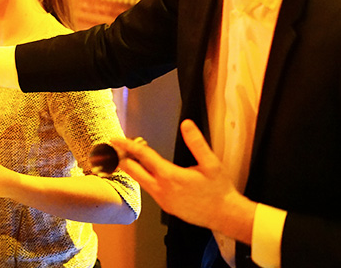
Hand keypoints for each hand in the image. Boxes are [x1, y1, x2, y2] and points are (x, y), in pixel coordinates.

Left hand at [111, 120, 255, 243]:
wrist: (225, 215)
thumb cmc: (219, 190)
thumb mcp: (211, 163)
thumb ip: (197, 143)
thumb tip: (186, 125)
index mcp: (170, 176)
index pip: (143, 156)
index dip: (128, 146)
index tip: (116, 140)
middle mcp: (162, 189)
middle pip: (134, 171)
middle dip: (123, 158)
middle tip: (117, 148)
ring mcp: (162, 200)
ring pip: (141, 181)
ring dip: (134, 169)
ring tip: (130, 156)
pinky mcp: (166, 207)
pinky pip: (150, 190)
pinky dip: (145, 179)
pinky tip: (148, 172)